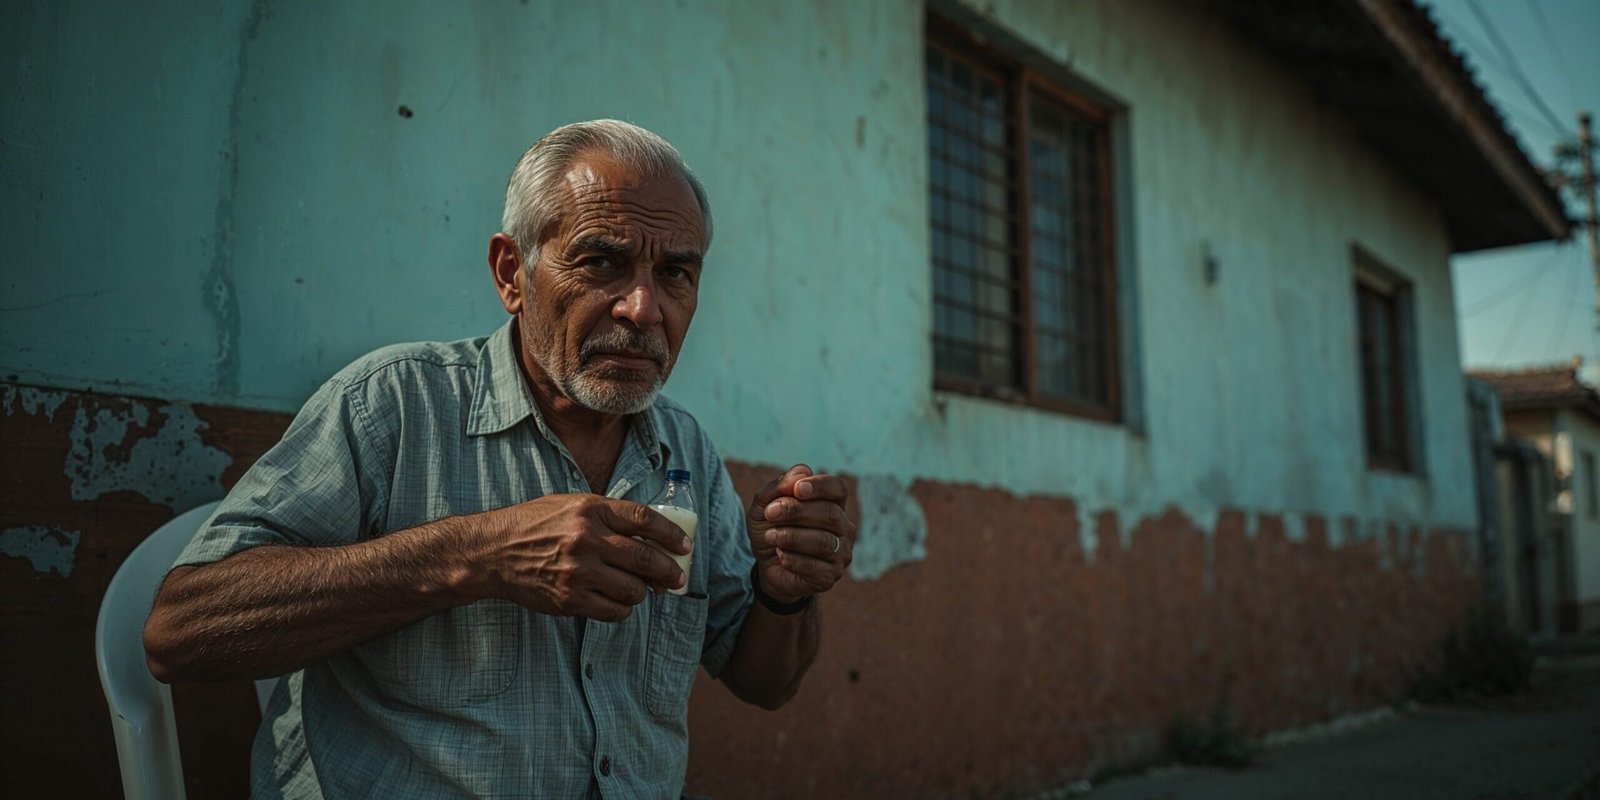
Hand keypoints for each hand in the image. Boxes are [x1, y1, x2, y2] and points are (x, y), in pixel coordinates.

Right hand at [467, 494, 691, 620]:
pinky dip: (623, 609)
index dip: (671, 535)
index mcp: (590, 510)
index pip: (644, 520)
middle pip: (645, 558)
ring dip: (642, 592)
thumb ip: (608, 516)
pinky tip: (618, 601)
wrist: (494, 552)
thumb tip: (649, 535)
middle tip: (677, 578)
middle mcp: (586, 539)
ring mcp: (578, 572)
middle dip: (668, 571)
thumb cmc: (535, 525)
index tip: (685, 546)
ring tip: (639, 589)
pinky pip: (613, 611)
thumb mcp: (571, 505)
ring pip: (633, 590)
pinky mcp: (570, 599)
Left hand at [745, 464, 853, 604]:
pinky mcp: (830, 576)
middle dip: (797, 511)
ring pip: (824, 542)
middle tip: (770, 513)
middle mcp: (844, 528)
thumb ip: (780, 487)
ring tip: (771, 536)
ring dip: (791, 537)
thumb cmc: (772, 530)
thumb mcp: (765, 506)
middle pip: (830, 513)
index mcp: (833, 504)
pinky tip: (780, 555)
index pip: (838, 489)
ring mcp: (841, 553)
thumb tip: (803, 471)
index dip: (821, 486)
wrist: (767, 567)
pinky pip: (815, 566)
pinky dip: (792, 559)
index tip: (797, 489)